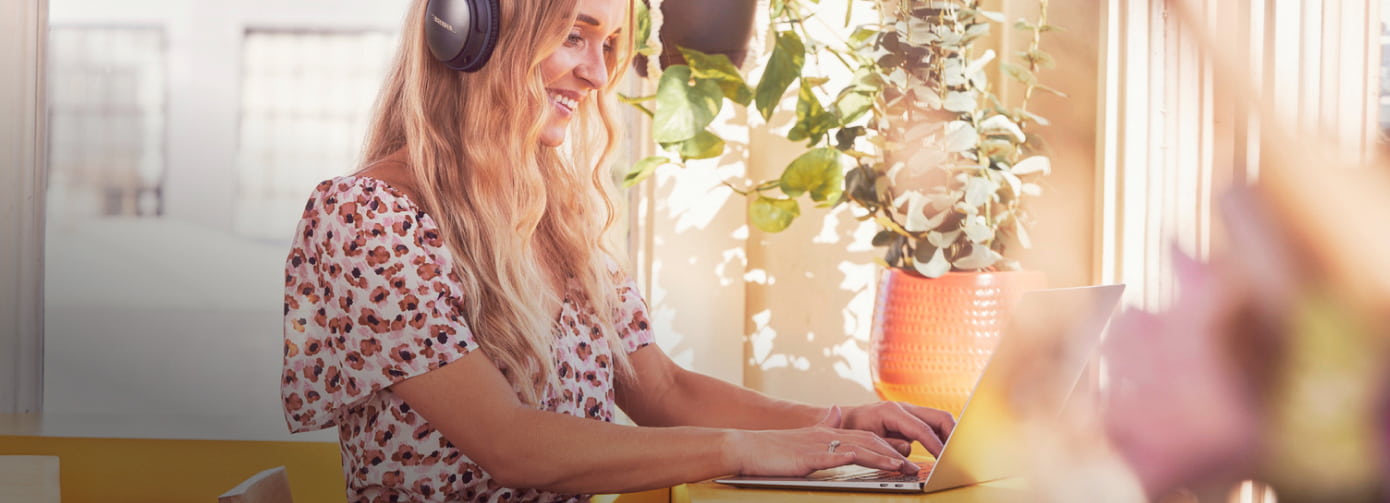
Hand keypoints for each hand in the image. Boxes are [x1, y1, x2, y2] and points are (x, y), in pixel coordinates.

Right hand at [725, 407, 920, 476]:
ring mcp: (816, 445)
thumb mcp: (803, 435)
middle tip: (913, 467)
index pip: (865, 437)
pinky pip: (829, 456)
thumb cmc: (772, 448)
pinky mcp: (804, 457)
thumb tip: (837, 411)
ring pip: (855, 448)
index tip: (906, 458)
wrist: (745, 447)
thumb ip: (823, 424)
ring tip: (899, 467)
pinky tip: (859, 459)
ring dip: (879, 457)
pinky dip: (846, 457)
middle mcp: (826, 435)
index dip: (888, 446)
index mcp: (828, 432)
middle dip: (893, 454)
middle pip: (867, 441)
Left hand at [839, 401, 954, 456]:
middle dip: (952, 434)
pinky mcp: (913, 419)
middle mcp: (905, 408)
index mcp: (892, 411)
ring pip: (940, 419)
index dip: (935, 444)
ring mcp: (910, 412)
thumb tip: (908, 448)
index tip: (944, 458)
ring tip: (956, 452)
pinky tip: (946, 449)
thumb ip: (889, 444)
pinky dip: (942, 435)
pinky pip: (933, 424)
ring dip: (950, 434)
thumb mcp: (868, 439)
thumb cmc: (855, 428)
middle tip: (958, 453)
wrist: (848, 419)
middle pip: (939, 417)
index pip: (922, 428)